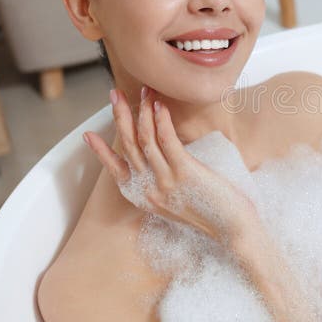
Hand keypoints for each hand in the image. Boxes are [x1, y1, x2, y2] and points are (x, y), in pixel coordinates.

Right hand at [83, 85, 258, 244]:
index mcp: (144, 198)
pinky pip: (166, 141)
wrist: (233, 230)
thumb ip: (164, 184)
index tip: (88, 135)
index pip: (116, 170)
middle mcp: (149, 190)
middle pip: (128, 146)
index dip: (100, 151)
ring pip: (145, 139)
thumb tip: (162, 161)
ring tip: (144, 91)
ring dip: (142, 111)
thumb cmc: (212, 214)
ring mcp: (165, 181)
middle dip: (120, 117)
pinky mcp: (184, 172)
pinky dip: (161, 121)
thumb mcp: (178, 202)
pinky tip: (159, 105)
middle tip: (115, 95)